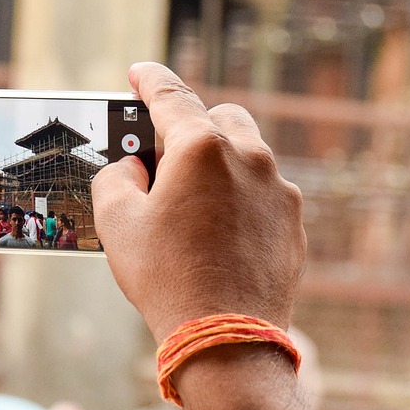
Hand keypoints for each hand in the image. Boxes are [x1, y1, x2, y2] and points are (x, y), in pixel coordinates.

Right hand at [92, 63, 305, 342]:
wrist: (225, 337)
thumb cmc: (166, 278)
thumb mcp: (116, 224)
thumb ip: (116, 178)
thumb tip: (132, 168)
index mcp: (201, 147)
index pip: (171, 95)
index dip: (149, 80)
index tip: (139, 72)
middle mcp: (249, 156)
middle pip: (217, 119)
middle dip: (190, 129)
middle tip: (160, 160)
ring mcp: (279, 189)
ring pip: (246, 155)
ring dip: (218, 165)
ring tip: (190, 205)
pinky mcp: (293, 222)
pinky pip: (262, 194)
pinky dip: (238, 200)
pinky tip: (215, 235)